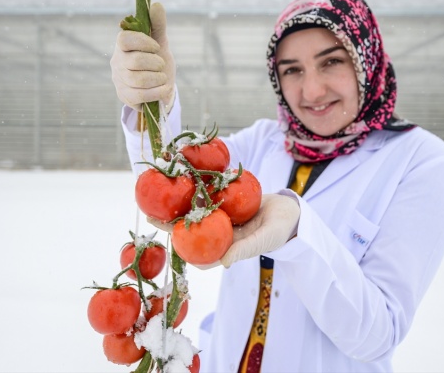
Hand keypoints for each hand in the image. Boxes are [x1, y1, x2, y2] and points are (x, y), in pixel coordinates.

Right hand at [110, 2, 175, 111]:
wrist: (161, 85)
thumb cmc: (158, 60)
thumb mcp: (160, 42)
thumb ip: (158, 25)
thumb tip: (156, 5)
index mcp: (123, 45)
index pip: (124, 39)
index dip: (142, 42)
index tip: (157, 47)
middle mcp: (117, 61)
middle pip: (134, 62)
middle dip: (155, 64)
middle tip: (162, 65)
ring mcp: (119, 80)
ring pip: (138, 80)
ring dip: (157, 79)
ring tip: (163, 78)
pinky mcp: (124, 96)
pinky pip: (140, 96)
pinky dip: (156, 92)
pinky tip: (164, 89)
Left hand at [146, 193, 300, 268]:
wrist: (291, 212)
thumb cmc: (279, 231)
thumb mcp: (263, 241)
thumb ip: (244, 250)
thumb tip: (223, 262)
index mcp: (226, 248)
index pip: (199, 254)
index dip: (182, 251)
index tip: (166, 244)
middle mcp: (220, 234)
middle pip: (192, 231)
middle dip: (171, 225)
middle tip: (151, 218)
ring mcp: (223, 218)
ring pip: (197, 212)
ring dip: (180, 206)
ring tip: (160, 198)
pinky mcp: (227, 204)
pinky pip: (210, 197)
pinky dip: (198, 191)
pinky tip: (183, 182)